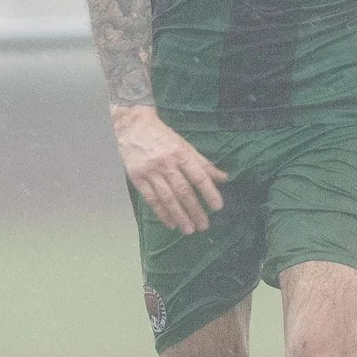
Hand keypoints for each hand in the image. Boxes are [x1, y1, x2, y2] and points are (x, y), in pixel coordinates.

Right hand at [112, 106, 226, 235]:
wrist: (133, 127)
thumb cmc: (163, 137)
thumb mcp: (185, 146)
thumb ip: (203, 164)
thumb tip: (223, 178)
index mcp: (180, 154)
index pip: (198, 176)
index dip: (209, 192)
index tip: (218, 207)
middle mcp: (166, 164)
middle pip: (183, 191)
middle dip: (195, 210)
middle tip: (204, 225)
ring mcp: (150, 172)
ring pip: (167, 198)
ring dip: (179, 216)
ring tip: (189, 229)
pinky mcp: (137, 178)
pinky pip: (151, 200)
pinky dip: (162, 213)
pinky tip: (171, 224)